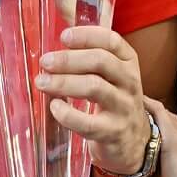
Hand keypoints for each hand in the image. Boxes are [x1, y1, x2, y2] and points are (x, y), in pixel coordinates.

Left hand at [36, 25, 150, 175]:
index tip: (64, 36)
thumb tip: (55, 40)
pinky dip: (69, 114)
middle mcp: (130, 81)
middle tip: (45, 62)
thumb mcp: (110, 75)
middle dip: (69, 59)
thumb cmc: (113, 100)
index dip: (87, 35)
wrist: (134, 141)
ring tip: (42, 82)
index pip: (112, 41)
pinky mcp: (114, 132)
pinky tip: (54, 107)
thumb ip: (88, 57)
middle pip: (101, 61)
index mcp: (128, 62)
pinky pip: (90, 123)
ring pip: (95, 88)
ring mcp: (124, 107)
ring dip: (64, 83)